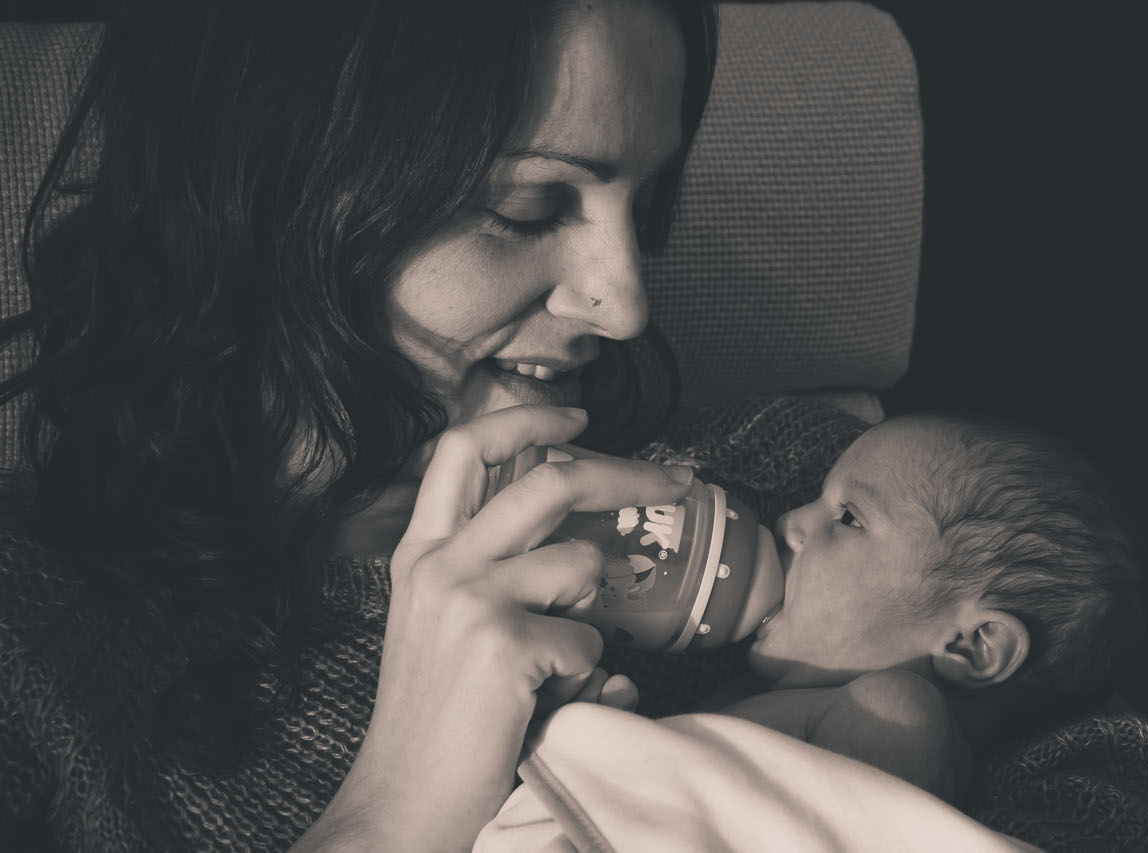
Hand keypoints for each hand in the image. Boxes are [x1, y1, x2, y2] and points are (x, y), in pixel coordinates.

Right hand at [299, 405, 689, 849]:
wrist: (401, 801)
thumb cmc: (434, 719)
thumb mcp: (437, 623)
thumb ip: (488, 571)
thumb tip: (581, 546)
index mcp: (422, 552)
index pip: (463, 446)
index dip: (526, 417)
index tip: (580, 416)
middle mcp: (442, 563)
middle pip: (550, 479)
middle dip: (627, 473)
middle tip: (677, 480)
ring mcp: (471, 599)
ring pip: (582, 563)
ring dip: (592, 611)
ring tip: (556, 658)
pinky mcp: (504, 645)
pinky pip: (589, 643)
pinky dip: (586, 676)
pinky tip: (545, 701)